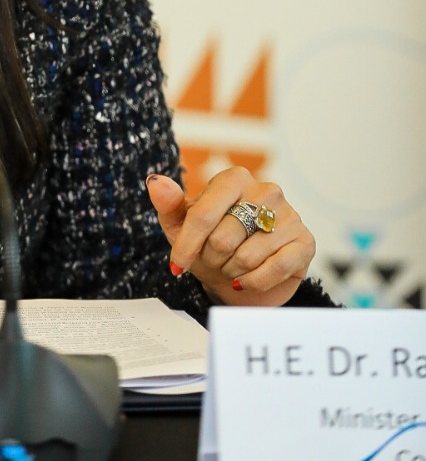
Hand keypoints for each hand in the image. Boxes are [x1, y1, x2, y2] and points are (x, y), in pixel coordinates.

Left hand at [146, 168, 315, 305]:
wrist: (244, 271)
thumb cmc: (210, 242)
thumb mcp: (182, 225)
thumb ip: (168, 203)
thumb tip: (155, 181)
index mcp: (233, 178)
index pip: (203, 214)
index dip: (187, 245)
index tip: (177, 265)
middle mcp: (265, 189)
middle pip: (223, 239)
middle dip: (212, 259)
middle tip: (214, 260)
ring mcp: (289, 214)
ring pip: (247, 257)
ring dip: (232, 271)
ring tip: (231, 266)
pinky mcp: (305, 241)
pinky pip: (274, 269)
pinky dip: (253, 282)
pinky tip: (246, 279)